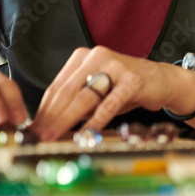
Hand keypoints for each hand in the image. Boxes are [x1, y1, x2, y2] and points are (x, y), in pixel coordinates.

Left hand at [30, 46, 194, 141]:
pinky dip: (96, 121)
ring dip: (66, 121)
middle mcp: (97, 56)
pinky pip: (109, 104)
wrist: (162, 80)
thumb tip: (47, 127)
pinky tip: (86, 134)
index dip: (43, 111)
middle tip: (38, 138)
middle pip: (67, 92)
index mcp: (83, 57)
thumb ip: (75, 102)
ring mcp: (115, 66)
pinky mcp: (132, 80)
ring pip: (84, 98)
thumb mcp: (97, 91)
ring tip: (54, 137)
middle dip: (50, 118)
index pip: (56, 86)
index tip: (32, 131)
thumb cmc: (125, 88)